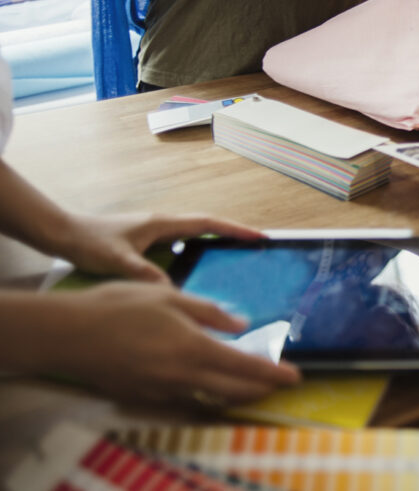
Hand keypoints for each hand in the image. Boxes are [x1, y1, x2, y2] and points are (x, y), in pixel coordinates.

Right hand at [50, 282, 299, 404]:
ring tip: (252, 383)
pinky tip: (210, 382)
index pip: (246, 369)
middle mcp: (182, 377)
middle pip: (235, 391)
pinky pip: (186, 400)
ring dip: (236, 393)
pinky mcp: (145, 397)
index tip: (296, 376)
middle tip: (280, 382)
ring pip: (211, 399)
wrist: (65, 335)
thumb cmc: (117, 307)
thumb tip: (240, 325)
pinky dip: (206, 394)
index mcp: (193, 349)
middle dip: (262, 389)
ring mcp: (162, 391)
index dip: (274, 374)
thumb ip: (209, 312)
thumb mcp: (169, 296)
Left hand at [57, 212, 264, 283]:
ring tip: (233, 258)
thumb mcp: (118, 261)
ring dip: (215, 242)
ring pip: (193, 236)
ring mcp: (154, 232)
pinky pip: (181, 245)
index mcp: (162, 224)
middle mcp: (162, 224)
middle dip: (232, 234)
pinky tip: (196, 270)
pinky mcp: (146, 242)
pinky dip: (196, 252)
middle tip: (255, 247)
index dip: (235, 230)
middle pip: (206, 226)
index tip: (259, 236)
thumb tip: (173, 291)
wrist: (63, 234)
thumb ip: (145, 274)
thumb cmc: (89, 243)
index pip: (207, 223)